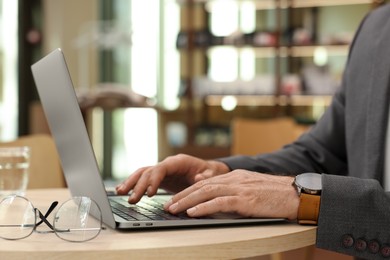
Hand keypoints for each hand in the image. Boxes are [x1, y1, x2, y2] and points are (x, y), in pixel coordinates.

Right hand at [116, 154, 229, 202]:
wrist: (208, 171)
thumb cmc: (210, 172)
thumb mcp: (212, 174)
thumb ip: (206, 176)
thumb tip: (198, 177)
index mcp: (178, 162)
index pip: (161, 169)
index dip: (154, 180)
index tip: (149, 193)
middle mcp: (167, 164)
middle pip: (148, 172)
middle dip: (138, 185)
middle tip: (132, 200)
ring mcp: (161, 171)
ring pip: (142, 174)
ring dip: (130, 183)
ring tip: (120, 193)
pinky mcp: (158, 178)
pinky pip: (143, 179)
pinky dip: (132, 184)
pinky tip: (122, 191)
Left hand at [164, 170, 298, 219]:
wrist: (297, 194)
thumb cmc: (276, 194)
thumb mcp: (252, 188)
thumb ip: (235, 190)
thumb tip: (218, 200)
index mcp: (235, 176)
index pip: (205, 182)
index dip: (188, 191)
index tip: (175, 199)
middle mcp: (234, 179)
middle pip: (201, 186)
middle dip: (182, 196)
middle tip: (167, 205)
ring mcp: (239, 188)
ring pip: (206, 193)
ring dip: (186, 202)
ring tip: (173, 209)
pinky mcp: (246, 200)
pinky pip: (220, 203)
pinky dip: (203, 207)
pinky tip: (192, 212)